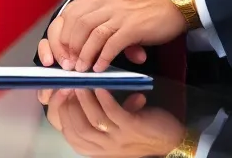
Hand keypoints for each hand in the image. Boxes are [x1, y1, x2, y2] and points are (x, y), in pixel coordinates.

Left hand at [38, 0, 184, 71]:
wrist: (175, 4)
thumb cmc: (146, 8)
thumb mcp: (117, 7)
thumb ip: (100, 21)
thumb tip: (85, 46)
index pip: (71, 13)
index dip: (64, 34)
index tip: (63, 51)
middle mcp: (106, 1)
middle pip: (78, 24)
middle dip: (71, 47)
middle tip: (70, 64)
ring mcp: (119, 13)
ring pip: (92, 35)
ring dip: (85, 55)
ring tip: (81, 69)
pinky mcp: (132, 27)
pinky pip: (111, 44)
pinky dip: (103, 58)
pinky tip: (99, 68)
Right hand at [41, 88, 186, 156]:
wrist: (174, 142)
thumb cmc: (144, 132)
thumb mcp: (118, 128)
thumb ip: (103, 113)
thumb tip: (89, 90)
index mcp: (98, 149)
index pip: (71, 136)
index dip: (61, 115)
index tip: (57, 95)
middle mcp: (105, 148)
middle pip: (77, 128)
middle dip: (68, 105)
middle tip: (65, 85)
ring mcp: (119, 140)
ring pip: (92, 120)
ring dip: (84, 99)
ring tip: (80, 82)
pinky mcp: (132, 128)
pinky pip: (113, 113)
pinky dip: (104, 98)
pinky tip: (100, 86)